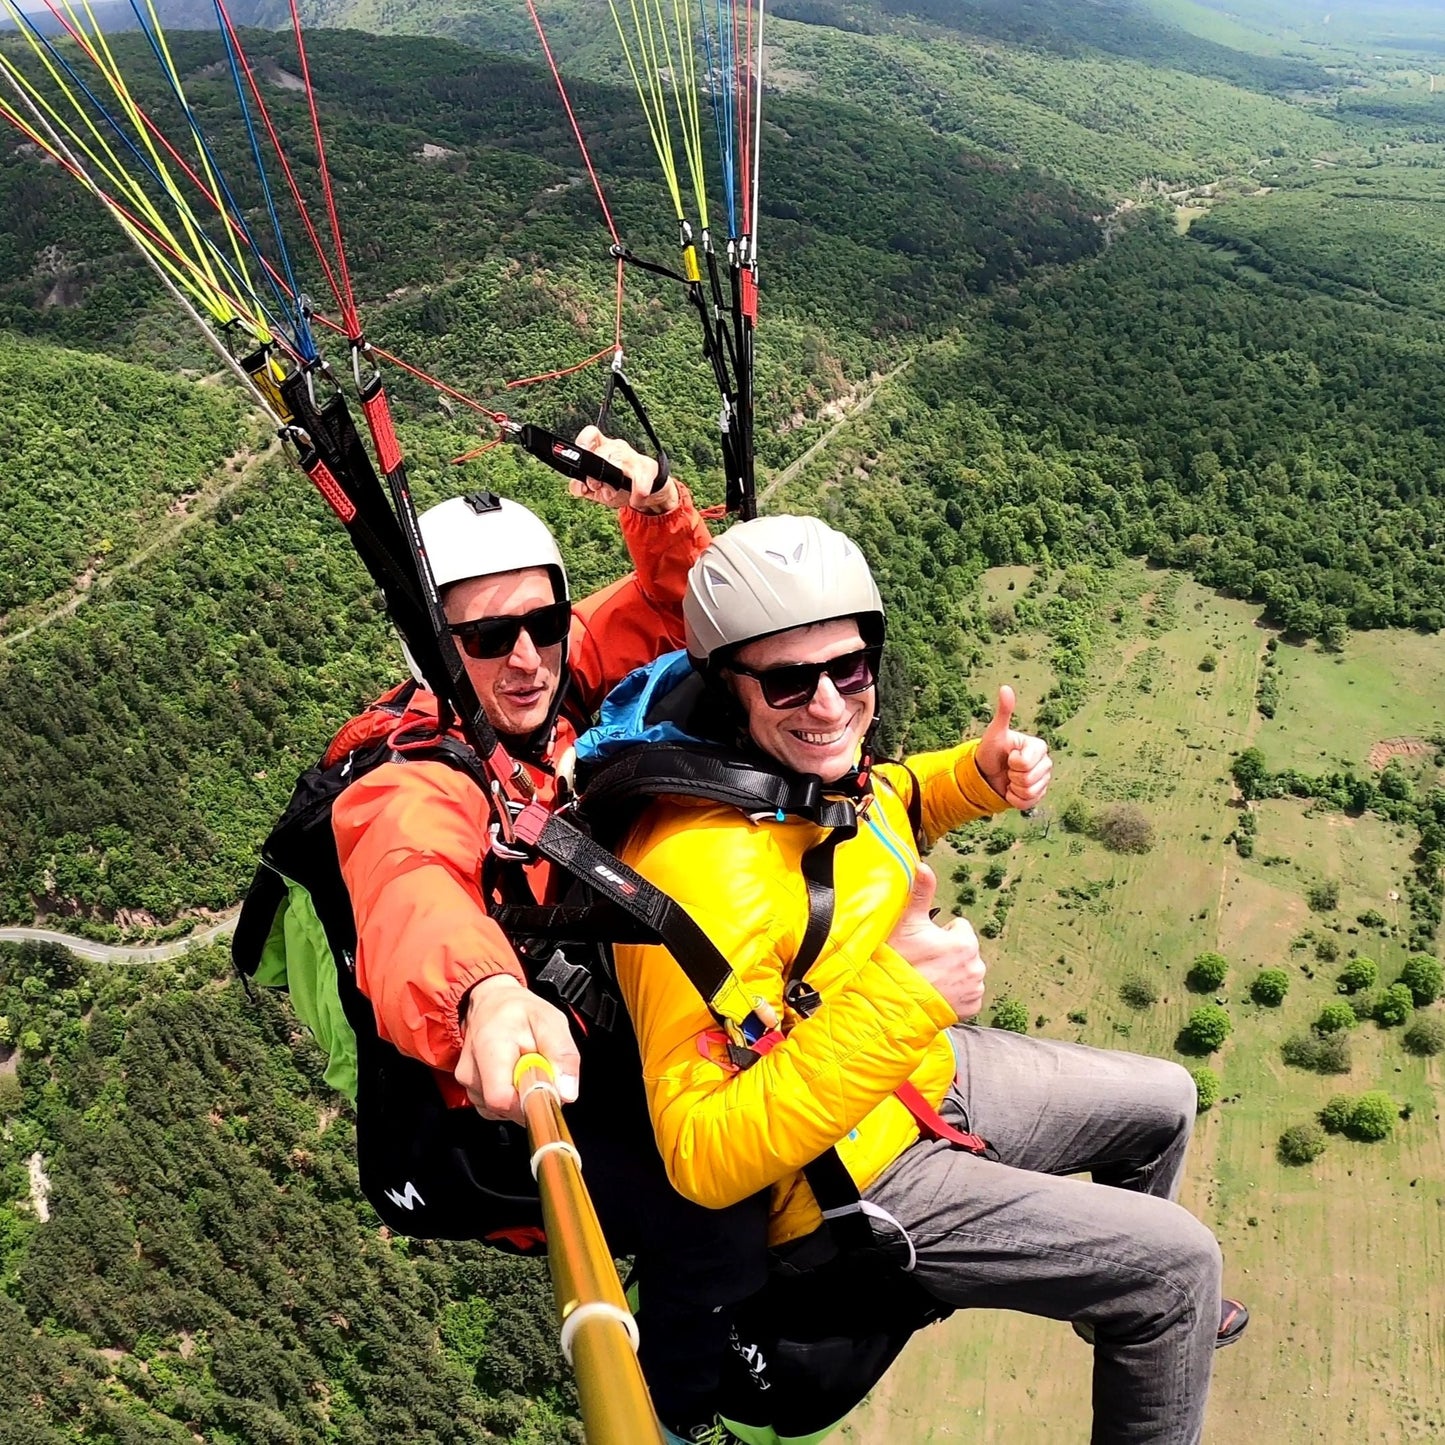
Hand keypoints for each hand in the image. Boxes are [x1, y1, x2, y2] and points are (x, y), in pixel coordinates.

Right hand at [454, 974, 579, 1124]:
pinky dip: (512, 1097)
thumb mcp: (550, 1021)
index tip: (547, 1087)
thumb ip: (562, 1054)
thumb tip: (567, 1092)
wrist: (491, 1003)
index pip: (502, 1099)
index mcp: (489, 1049)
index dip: (530, 1101)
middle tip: (539, 1068)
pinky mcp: (471, 1091)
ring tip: (525, 1067)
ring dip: (521, 1096)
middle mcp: (471, 1071)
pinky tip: (515, 1075)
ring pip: (503, 1111)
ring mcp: (468, 1084)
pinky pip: (497, 1108)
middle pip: (505, 1109)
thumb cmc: (519, 1011)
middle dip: (531, 1096)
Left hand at [571, 425, 679, 515]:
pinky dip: (638, 490)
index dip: (585, 441)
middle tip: (596, 487)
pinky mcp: (648, 468)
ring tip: (610, 494)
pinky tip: (635, 500)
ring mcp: (632, 456)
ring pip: (620, 461)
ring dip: (613, 482)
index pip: (591, 435)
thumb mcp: (595, 489)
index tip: (581, 451)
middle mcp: (616, 448)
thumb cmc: (619, 486)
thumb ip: (581, 487)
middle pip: (603, 452)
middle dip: (596, 473)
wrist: (646, 493)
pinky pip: (642, 477)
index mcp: (601, 449)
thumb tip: (578, 486)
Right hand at [886, 865, 986, 1019]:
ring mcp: (975, 988)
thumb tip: (923, 865)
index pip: (958, 928)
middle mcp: (977, 965)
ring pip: (965, 971)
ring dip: (951, 973)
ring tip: (928, 979)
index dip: (939, 934)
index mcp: (966, 942)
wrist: (894, 1004)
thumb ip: (921, 892)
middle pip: (962, 950)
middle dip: (947, 953)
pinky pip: (967, 993)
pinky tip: (937, 992)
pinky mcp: (971, 1007)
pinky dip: (955, 993)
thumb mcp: (908, 923)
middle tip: (924, 963)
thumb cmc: (900, 962)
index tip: (924, 944)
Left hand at [975, 685, 1051, 809]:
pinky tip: (1010, 791)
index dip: (1013, 763)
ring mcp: (1043, 780)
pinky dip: (1015, 800)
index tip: (1008, 757)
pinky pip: (1029, 803)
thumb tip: (1005, 688)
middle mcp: (1045, 763)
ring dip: (1014, 789)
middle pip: (1030, 779)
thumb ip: (1004, 712)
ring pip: (1030, 792)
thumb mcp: (995, 733)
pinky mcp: (1038, 795)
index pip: (1027, 763)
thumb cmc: (990, 752)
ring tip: (1009, 779)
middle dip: (1013, 776)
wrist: (984, 774)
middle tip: (1007, 769)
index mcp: (1038, 747)